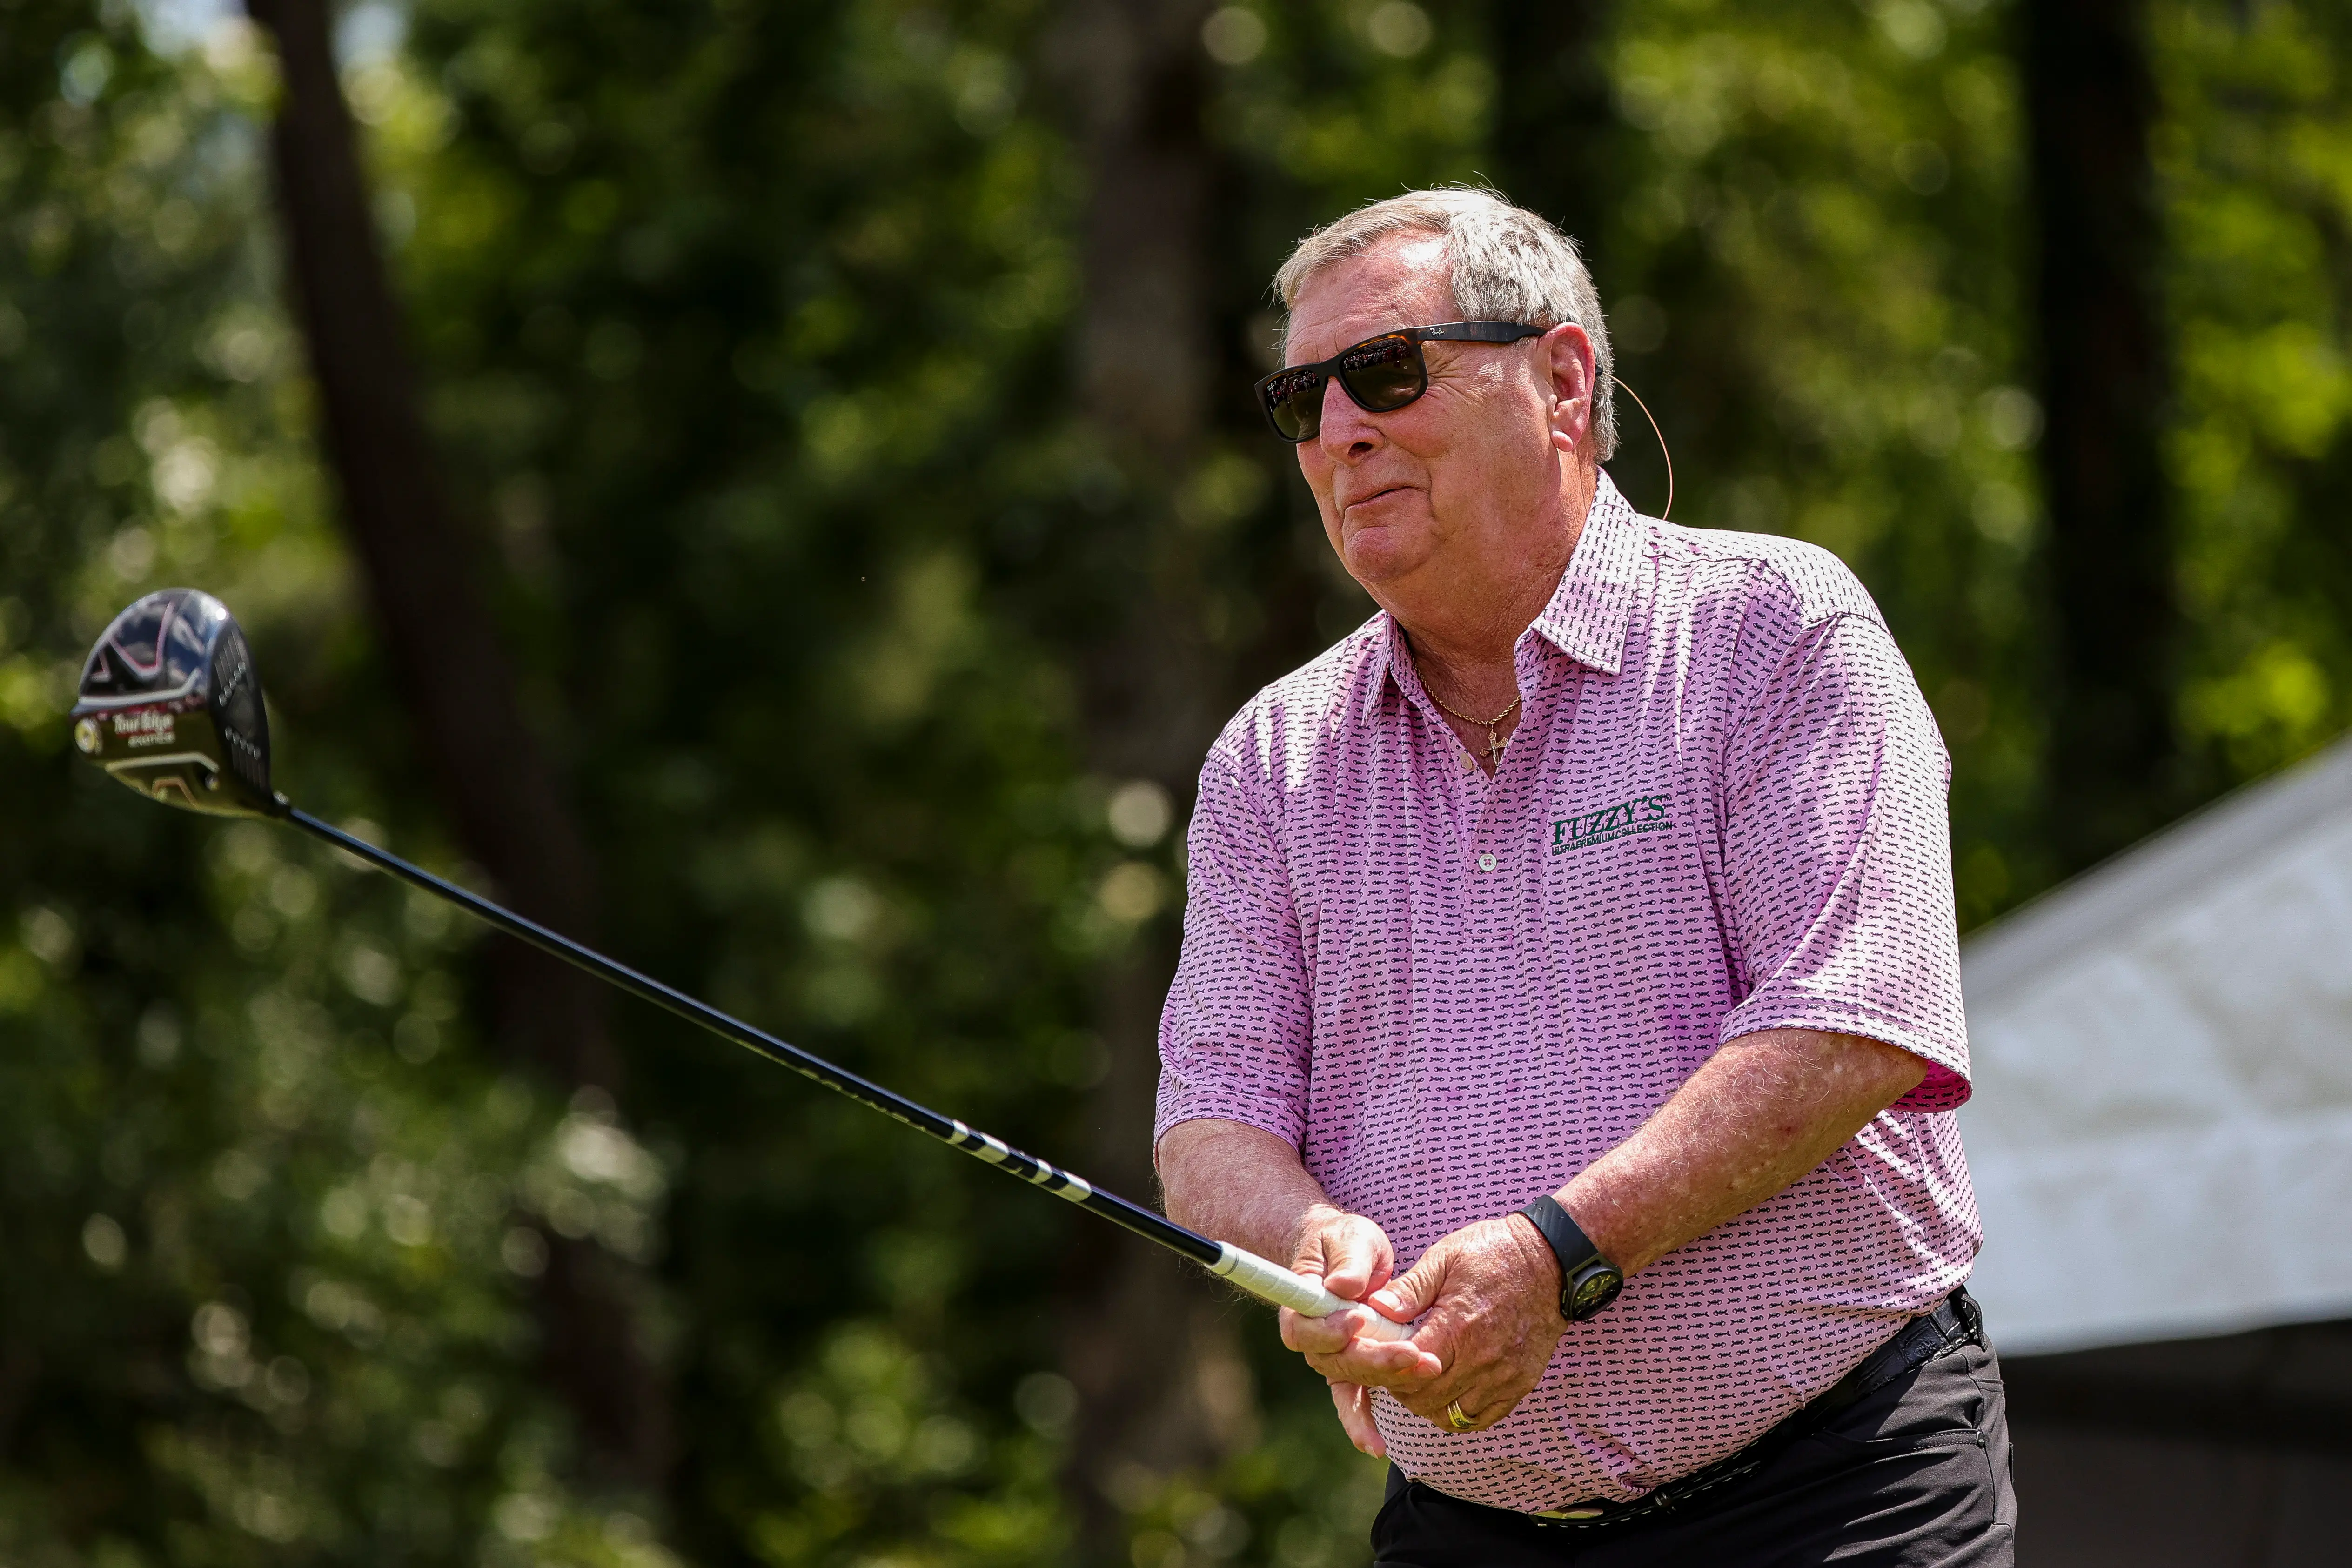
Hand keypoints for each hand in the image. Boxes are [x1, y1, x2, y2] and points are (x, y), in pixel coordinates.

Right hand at [1277, 1205, 1429, 1453]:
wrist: (1346, 1256)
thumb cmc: (1343, 1243)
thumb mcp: (1349, 1239)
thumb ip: (1349, 1262)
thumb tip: (1345, 1286)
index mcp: (1301, 1304)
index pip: (1307, 1326)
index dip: (1330, 1329)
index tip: (1358, 1318)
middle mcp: (1312, 1338)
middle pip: (1337, 1359)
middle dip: (1376, 1359)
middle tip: (1413, 1354)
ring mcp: (1332, 1357)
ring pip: (1354, 1378)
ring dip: (1388, 1379)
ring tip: (1423, 1375)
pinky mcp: (1352, 1369)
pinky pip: (1353, 1401)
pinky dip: (1363, 1424)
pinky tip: (1376, 1447)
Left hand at [1301, 1214, 1564, 1434]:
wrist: (1550, 1260)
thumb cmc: (1492, 1253)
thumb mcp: (1446, 1258)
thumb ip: (1410, 1289)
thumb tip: (1375, 1309)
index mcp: (1457, 1327)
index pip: (1406, 1368)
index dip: (1384, 1366)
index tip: (1377, 1354)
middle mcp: (1481, 1359)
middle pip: (1424, 1398)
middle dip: (1400, 1389)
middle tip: (1393, 1369)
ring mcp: (1503, 1376)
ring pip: (1450, 1415)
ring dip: (1427, 1404)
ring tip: (1418, 1380)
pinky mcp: (1519, 1384)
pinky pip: (1480, 1418)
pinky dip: (1458, 1413)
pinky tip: (1447, 1391)